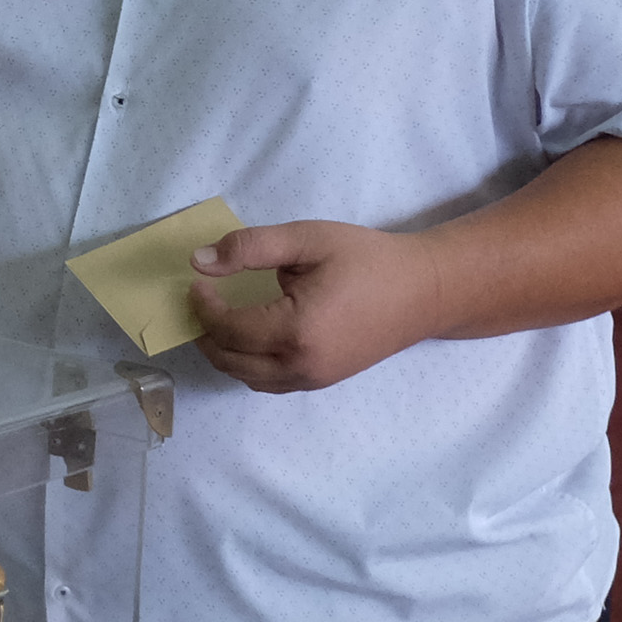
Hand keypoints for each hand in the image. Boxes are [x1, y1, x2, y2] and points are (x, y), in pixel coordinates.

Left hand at [189, 220, 443, 395]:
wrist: (423, 291)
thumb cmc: (368, 259)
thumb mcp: (308, 239)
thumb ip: (250, 248)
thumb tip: (199, 262)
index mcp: (295, 330)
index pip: (228, 329)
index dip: (203, 307)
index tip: (197, 282)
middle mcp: (301, 365)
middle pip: (230, 361)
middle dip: (206, 333)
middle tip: (200, 303)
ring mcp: (313, 379)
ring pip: (248, 378)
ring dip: (225, 353)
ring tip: (218, 319)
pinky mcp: (323, 381)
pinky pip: (270, 382)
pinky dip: (249, 365)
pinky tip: (250, 336)